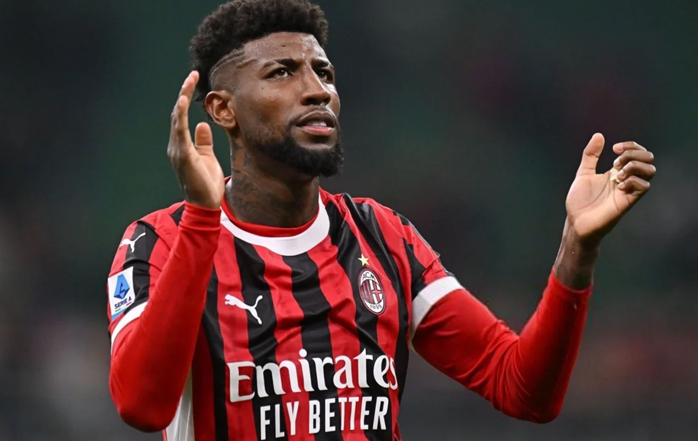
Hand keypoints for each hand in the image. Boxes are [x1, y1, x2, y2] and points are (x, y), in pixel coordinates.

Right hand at [168, 71, 224, 208]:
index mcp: (181, 145)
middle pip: (178, 113)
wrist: (205, 204)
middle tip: (193, 74)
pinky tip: (183, 101)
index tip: (194, 80)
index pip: (182, 116)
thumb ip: (203, 141)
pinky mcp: (183, 155)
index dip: (186, 98)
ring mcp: (177, 149)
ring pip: (177, 118)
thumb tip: (201, 124)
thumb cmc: (206, 183)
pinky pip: (180, 130)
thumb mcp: (207, 157)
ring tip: (189, 81)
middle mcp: (176, 145)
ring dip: (183, 98)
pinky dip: (181, 114)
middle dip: (184, 92)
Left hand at [565, 133, 655, 246]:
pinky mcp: (628, 201)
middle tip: (615, 163)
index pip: (637, 152)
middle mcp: (626, 179)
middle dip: (633, 154)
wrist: (576, 222)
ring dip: (635, 166)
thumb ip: (591, 155)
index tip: (614, 148)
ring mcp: (628, 190)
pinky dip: (633, 181)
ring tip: (617, 175)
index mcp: (616, 171)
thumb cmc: (580, 201)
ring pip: (651, 171)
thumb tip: (599, 135)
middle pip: (648, 158)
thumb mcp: (583, 173)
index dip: (630, 146)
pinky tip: (618, 186)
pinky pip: (644, 187)